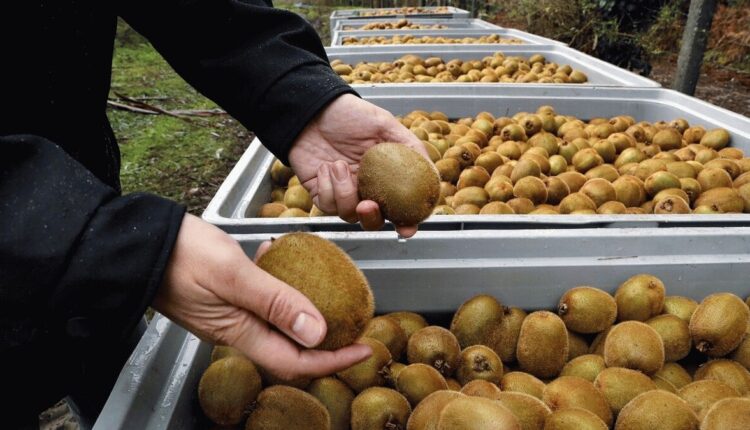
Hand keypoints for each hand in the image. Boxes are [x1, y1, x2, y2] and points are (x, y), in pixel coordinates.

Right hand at [153, 214, 371, 379]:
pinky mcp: (222, 296)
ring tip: (329, 289)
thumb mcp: (233, 275)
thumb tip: (317, 332)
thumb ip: (275, 302)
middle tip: (355, 322)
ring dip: (303, 308)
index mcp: (240, 332)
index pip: (295, 361)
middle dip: (326, 340)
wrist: (137, 244)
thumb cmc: (180, 255)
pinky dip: (277, 281)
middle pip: (290, 346)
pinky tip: (276, 255)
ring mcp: (228, 313)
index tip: (364, 349)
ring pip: (277, 321)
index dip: (334, 360)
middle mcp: (236, 329)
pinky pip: (260, 297)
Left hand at [289, 94, 428, 237]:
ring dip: (343, 192)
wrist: (312, 109)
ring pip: (348, 215)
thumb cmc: (349, 114)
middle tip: (367, 204)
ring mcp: (342, 191)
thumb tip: (432, 171)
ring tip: (337, 165)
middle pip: (373, 220)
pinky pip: (326, 205)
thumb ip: (409, 147)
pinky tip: (324, 167)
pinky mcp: (320, 192)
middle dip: (372, 219)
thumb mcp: (384, 125)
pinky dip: (325, 187)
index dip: (405, 223)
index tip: (406, 229)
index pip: (399, 207)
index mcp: (384, 176)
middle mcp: (365, 188)